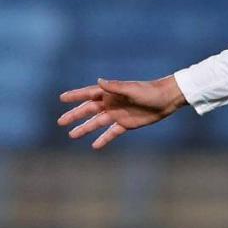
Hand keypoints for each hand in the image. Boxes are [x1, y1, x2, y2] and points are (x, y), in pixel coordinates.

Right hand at [57, 76, 187, 148]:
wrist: (167, 100)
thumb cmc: (150, 91)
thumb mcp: (132, 89)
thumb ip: (115, 87)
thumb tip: (99, 81)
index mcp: (111, 93)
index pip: (89, 94)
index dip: (76, 96)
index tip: (62, 98)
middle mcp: (112, 103)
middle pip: (89, 110)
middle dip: (75, 115)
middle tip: (60, 122)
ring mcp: (118, 114)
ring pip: (97, 122)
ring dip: (85, 128)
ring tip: (72, 135)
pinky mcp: (126, 124)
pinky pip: (112, 132)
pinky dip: (103, 139)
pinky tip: (95, 146)